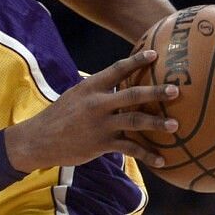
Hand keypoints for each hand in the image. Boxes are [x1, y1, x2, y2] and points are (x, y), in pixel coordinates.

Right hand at [4, 49, 178, 172]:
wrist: (38, 140)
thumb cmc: (59, 116)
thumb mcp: (75, 97)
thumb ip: (97, 91)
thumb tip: (119, 84)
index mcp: (90, 87)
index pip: (117, 70)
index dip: (136, 61)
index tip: (155, 54)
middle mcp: (97, 104)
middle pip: (132, 95)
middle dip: (155, 92)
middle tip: (176, 90)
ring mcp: (100, 124)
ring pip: (134, 121)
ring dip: (156, 123)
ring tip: (175, 125)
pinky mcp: (101, 144)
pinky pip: (130, 149)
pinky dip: (147, 155)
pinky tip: (162, 160)